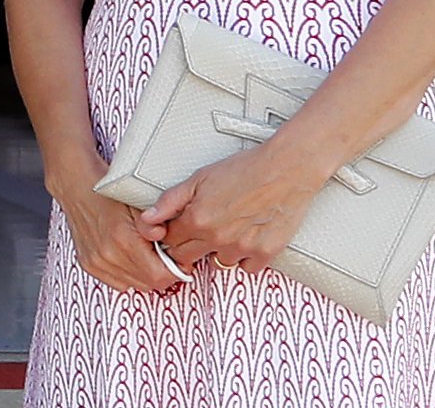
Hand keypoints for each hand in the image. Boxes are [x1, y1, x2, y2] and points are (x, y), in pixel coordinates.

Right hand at [57, 157, 189, 292]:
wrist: (79, 187)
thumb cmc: (109, 192)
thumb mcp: (138, 200)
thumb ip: (154, 221)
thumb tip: (164, 237)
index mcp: (124, 239)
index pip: (158, 276)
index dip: (174, 271)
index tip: (180, 262)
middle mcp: (108, 256)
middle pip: (147, 284)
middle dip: (161, 272)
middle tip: (166, 255)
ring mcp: (97, 263)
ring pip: (133, 285)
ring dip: (144, 274)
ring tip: (148, 254)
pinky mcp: (89, 265)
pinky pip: (117, 283)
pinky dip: (128, 275)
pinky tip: (131, 257)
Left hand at [134, 145, 318, 274]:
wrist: (286, 167)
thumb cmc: (245, 167)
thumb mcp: (201, 176)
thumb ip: (171, 199)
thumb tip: (147, 219)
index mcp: (197, 219)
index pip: (170, 242)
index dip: (174, 233)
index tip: (182, 227)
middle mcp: (216, 238)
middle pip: (188, 258)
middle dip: (190, 245)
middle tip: (205, 227)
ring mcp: (241, 249)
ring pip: (217, 264)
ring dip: (218, 251)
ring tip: (230, 228)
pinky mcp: (264, 254)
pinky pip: (246, 268)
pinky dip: (245, 257)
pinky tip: (249, 236)